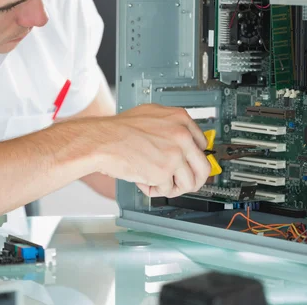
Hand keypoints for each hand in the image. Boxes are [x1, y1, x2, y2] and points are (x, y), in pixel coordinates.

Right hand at [87, 104, 209, 197]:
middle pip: (204, 167)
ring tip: (158, 183)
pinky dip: (155, 190)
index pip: (202, 144)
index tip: (188, 165)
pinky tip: (143, 181)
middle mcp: (182, 136)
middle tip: (181, 183)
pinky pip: (167, 190)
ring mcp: (174, 154)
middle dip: (193, 179)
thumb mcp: (151, 115)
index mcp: (180, 119)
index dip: (192, 158)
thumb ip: (171, 126)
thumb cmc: (119, 129)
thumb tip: (183, 141)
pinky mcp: (164, 172)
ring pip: (189, 183)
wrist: (103, 140)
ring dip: (173, 187)